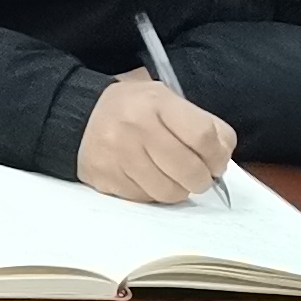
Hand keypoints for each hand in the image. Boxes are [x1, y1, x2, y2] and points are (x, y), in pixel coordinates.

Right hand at [78, 72, 234, 203]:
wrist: (78, 115)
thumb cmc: (134, 110)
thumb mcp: (169, 101)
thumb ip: (204, 126)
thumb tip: (221, 160)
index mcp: (156, 102)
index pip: (203, 137)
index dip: (218, 157)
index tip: (216, 163)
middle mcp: (135, 126)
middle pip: (189, 170)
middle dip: (201, 180)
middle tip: (197, 176)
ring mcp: (117, 153)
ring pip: (168, 192)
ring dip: (178, 190)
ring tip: (172, 178)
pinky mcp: (105, 176)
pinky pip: (144, 199)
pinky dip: (152, 193)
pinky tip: (147, 178)